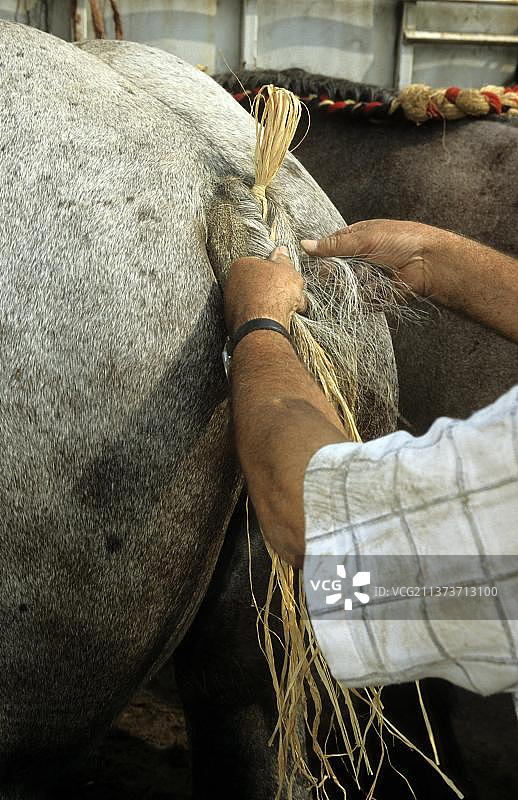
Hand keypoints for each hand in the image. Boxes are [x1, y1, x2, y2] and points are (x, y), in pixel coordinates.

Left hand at [224, 246, 306, 334]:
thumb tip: (281, 251)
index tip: (286, 278)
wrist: (264, 326)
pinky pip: (256, 317)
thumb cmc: (274, 294)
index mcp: (241, 265)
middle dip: (277, 290)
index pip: (261, 264)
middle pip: (260, 283)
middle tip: (291, 294)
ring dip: (275, 305)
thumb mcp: (286, 270)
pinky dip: (267, 318)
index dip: (277, 272)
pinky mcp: (236, 323)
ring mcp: (232, 305)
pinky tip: (279, 321)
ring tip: (289, 310)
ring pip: (259, 302)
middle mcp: (232, 284)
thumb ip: (283, 259)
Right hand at [301, 219, 438, 296]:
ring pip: (345, 285)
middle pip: (335, 269)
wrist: (429, 264)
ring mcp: (368, 276)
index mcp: (358, 238)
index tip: (312, 263)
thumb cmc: (401, 241)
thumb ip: (334, 245)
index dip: (321, 255)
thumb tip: (305, 245)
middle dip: (335, 273)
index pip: (331, 247)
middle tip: (338, 273)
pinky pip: (360, 299)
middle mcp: (361, 257)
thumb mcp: (365, 238)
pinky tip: (369, 290)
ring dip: (349, 285)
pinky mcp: (375, 294)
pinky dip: (362, 296)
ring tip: (361, 280)